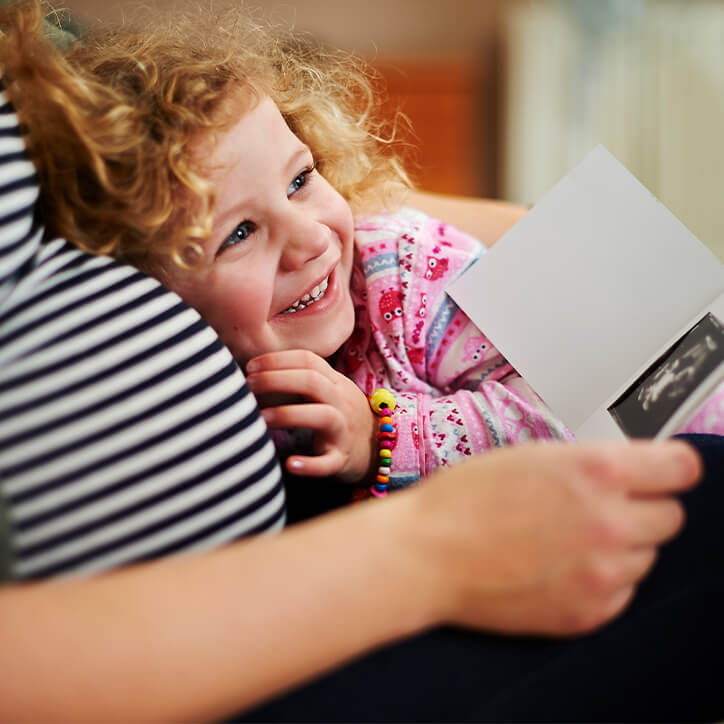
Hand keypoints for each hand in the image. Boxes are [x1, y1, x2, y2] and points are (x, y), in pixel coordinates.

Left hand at [246, 350, 376, 481]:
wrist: (381, 448)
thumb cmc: (341, 416)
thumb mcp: (329, 391)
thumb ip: (301, 379)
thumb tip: (255, 371)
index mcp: (335, 383)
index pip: (308, 360)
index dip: (278, 360)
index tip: (250, 366)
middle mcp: (341, 402)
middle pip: (312, 381)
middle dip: (276, 380)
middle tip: (249, 386)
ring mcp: (343, 431)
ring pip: (322, 416)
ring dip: (288, 415)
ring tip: (262, 419)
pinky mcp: (342, 459)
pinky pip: (328, 463)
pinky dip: (309, 465)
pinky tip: (290, 465)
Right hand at [396, 439, 701, 635]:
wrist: (427, 554)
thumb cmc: (464, 500)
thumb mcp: (532, 456)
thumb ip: (591, 464)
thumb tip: (628, 474)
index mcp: (597, 471)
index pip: (682, 468)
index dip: (669, 467)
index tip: (662, 473)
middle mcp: (610, 522)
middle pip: (671, 516)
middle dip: (641, 508)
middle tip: (601, 506)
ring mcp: (603, 573)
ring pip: (647, 555)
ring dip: (620, 545)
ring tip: (568, 539)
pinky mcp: (590, 612)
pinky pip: (622, 590)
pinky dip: (601, 579)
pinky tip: (559, 566)